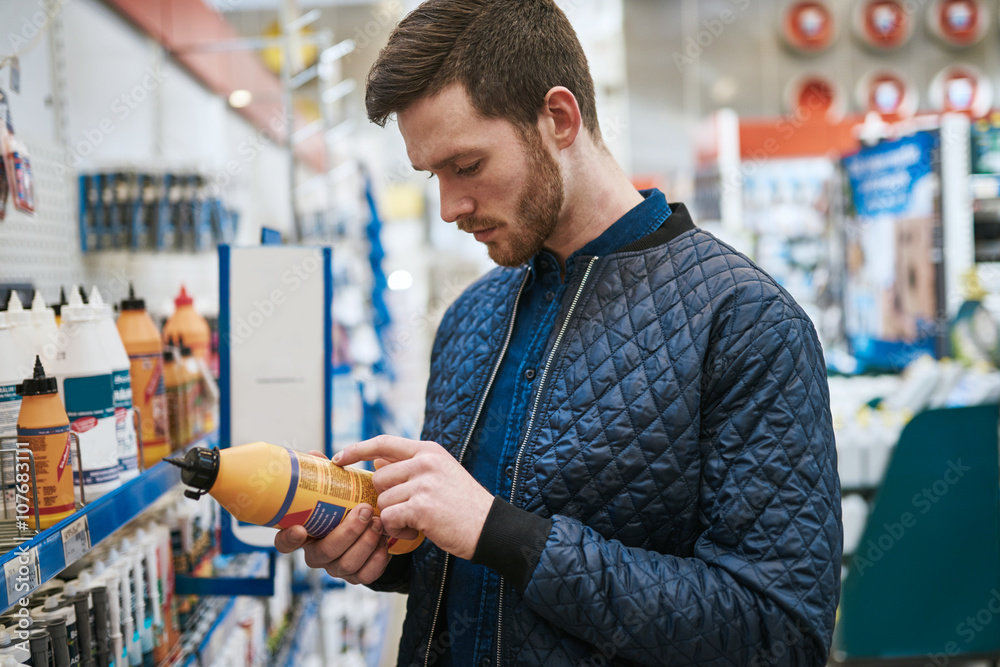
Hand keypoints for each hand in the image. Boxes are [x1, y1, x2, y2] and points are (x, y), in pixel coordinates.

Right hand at [273, 450, 390, 584]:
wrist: (372, 525)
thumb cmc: (347, 504)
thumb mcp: (335, 489)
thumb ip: (325, 475)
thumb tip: (315, 454)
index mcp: (305, 533)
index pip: (284, 543)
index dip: (288, 540)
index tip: (299, 529)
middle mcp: (318, 553)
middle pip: (324, 553)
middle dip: (346, 532)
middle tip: (364, 510)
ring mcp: (336, 567)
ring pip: (346, 564)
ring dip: (365, 542)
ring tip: (378, 521)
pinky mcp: (357, 575)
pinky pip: (366, 575)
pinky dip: (377, 558)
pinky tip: (384, 540)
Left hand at [334, 435, 493, 559]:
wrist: (490, 527)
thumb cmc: (463, 504)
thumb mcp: (440, 473)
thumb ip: (410, 466)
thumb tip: (378, 463)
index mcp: (428, 450)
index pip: (383, 442)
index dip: (357, 450)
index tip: (339, 458)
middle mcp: (425, 462)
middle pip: (378, 479)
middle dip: (387, 499)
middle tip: (408, 511)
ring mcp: (423, 483)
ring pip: (383, 501)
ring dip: (395, 517)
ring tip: (418, 522)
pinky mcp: (422, 507)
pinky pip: (389, 519)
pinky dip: (399, 530)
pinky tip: (419, 530)